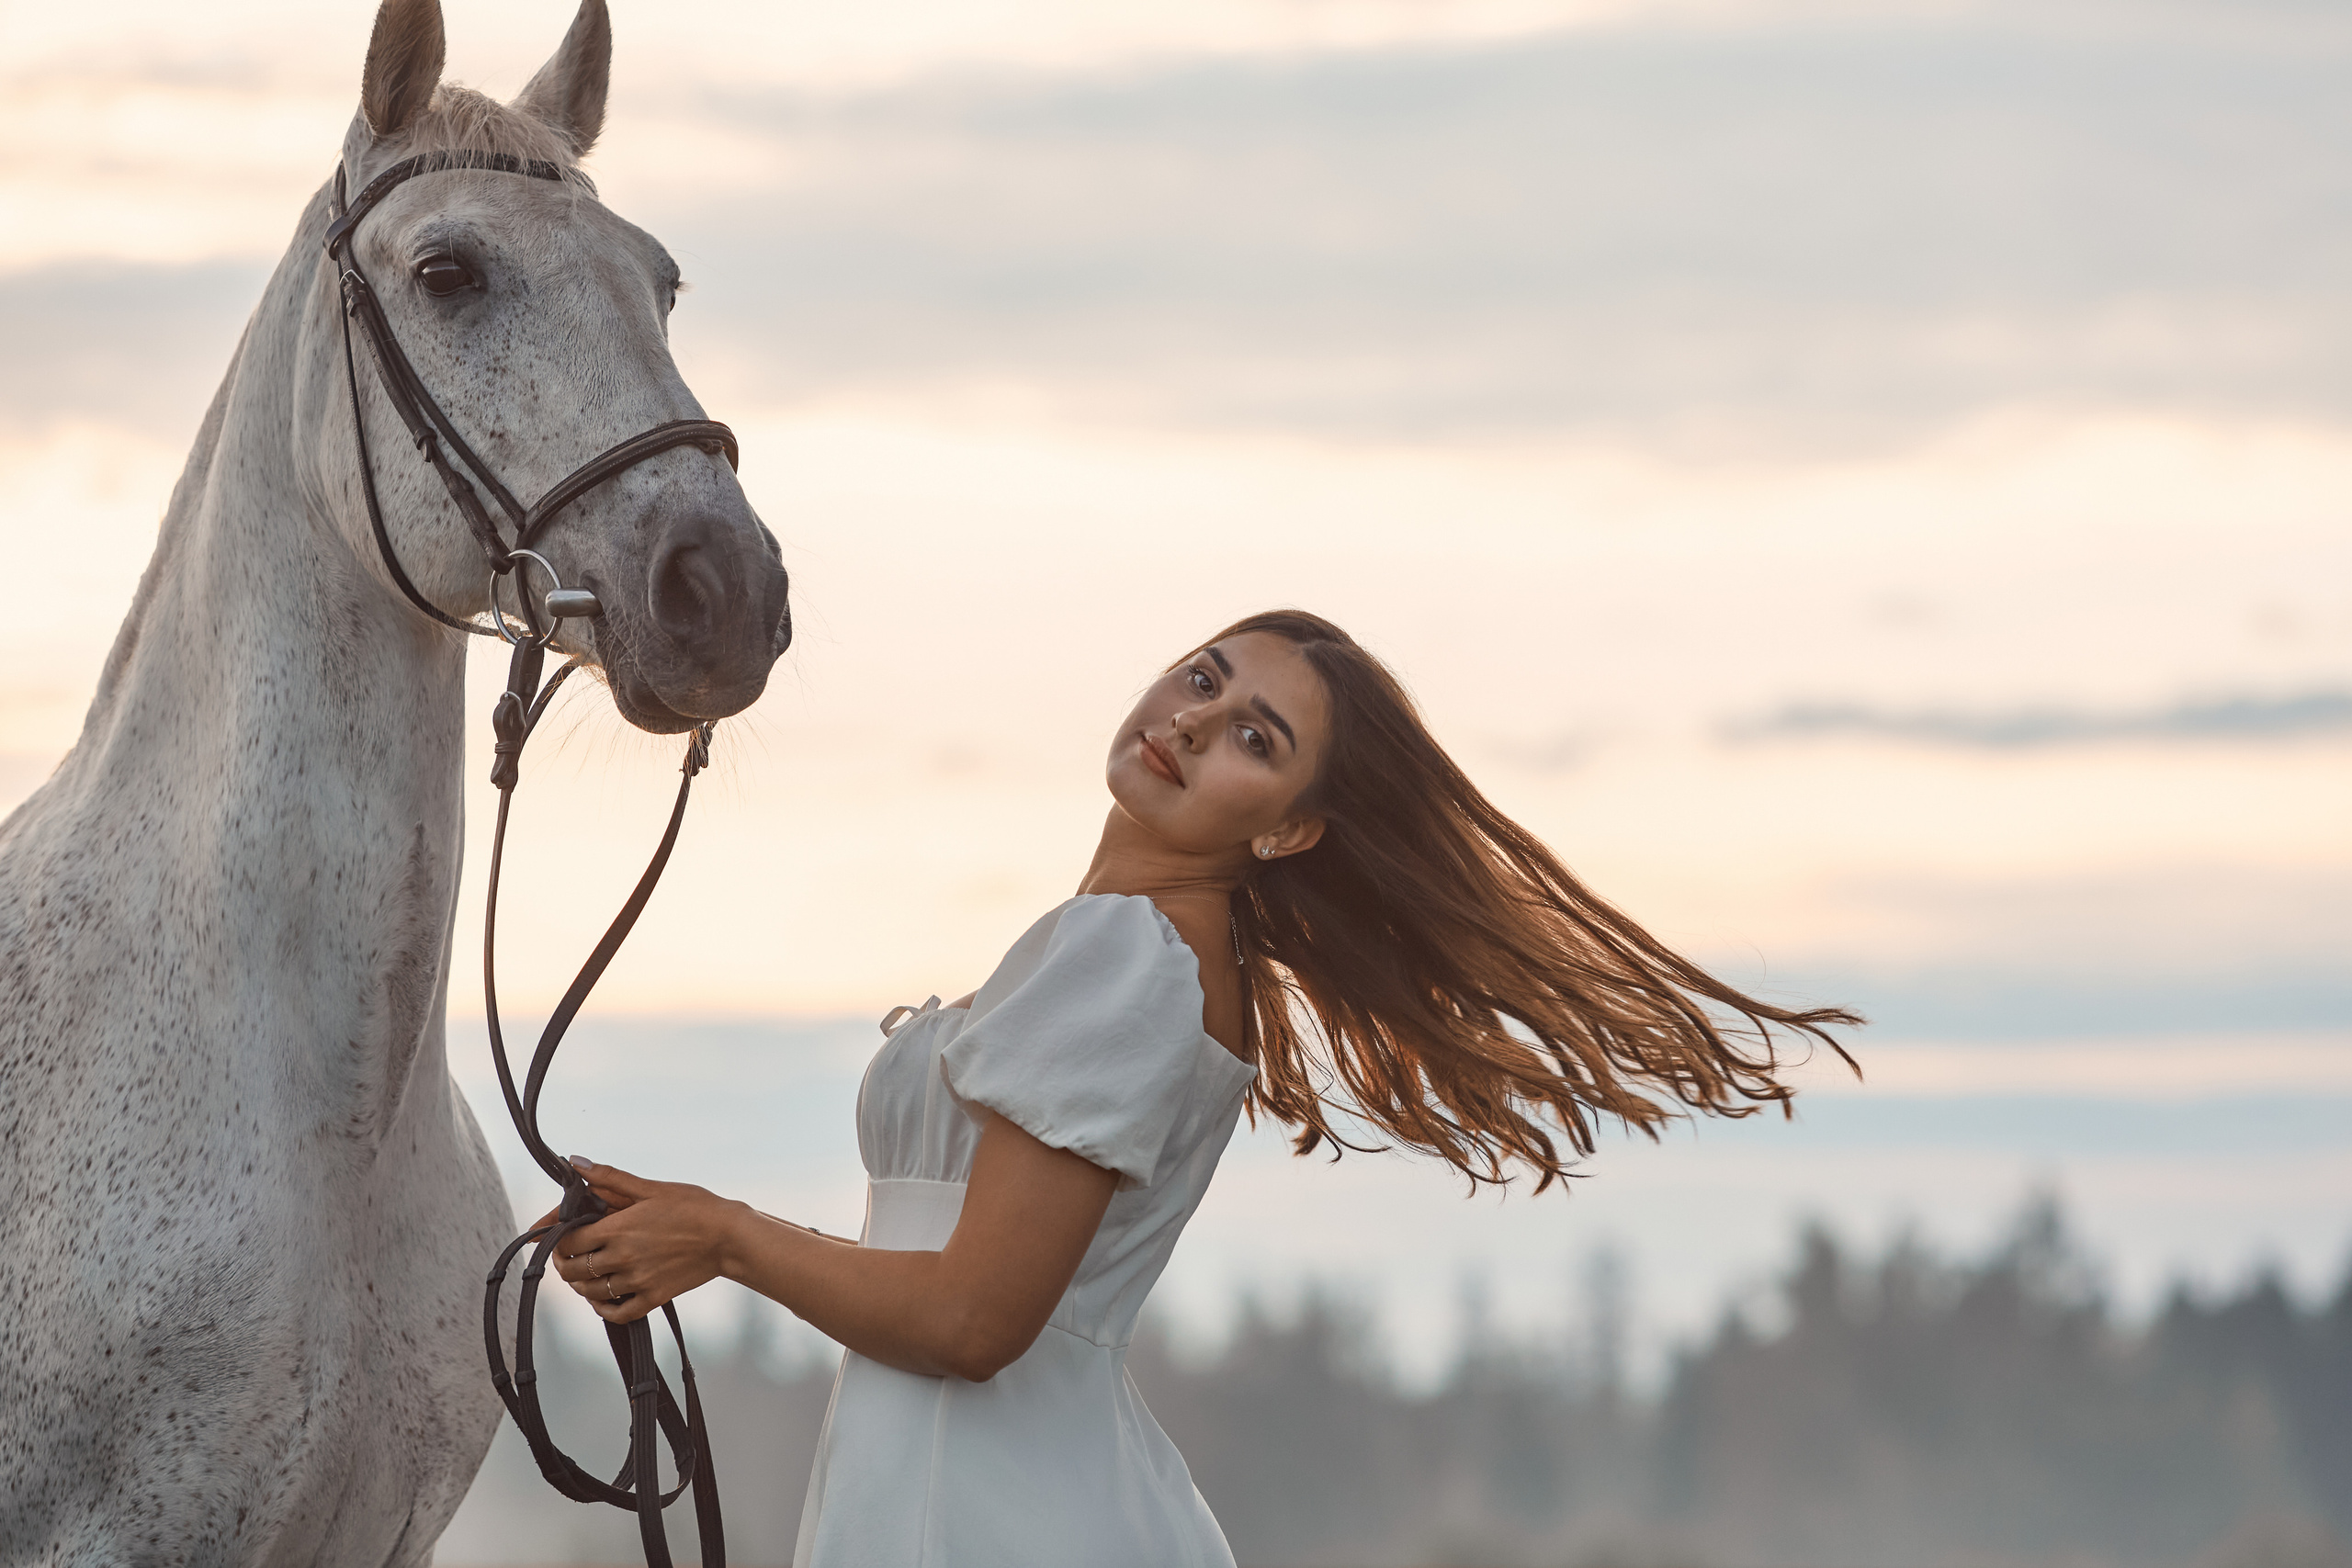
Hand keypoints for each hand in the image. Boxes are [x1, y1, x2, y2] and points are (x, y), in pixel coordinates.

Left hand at [543, 1159, 748, 1324]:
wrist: (729, 1237)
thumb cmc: (693, 1206)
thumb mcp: (651, 1188)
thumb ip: (610, 1178)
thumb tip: (575, 1161)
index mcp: (618, 1229)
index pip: (568, 1242)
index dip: (557, 1240)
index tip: (559, 1236)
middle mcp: (622, 1258)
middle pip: (573, 1271)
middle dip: (564, 1263)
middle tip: (568, 1255)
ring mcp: (638, 1281)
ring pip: (590, 1293)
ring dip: (580, 1285)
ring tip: (583, 1274)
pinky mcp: (653, 1297)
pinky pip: (617, 1313)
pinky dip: (603, 1309)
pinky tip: (601, 1298)